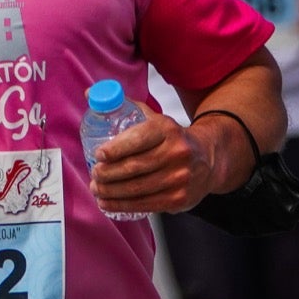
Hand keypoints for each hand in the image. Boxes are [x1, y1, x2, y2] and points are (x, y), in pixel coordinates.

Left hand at [88, 103, 218, 214]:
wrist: (209, 158)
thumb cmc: (171, 138)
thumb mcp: (154, 118)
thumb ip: (123, 106)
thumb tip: (89, 94)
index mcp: (167, 129)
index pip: (137, 139)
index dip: (114, 149)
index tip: (98, 155)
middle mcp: (176, 153)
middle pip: (133, 167)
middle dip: (107, 173)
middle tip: (94, 174)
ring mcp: (180, 177)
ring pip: (137, 188)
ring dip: (110, 191)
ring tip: (97, 189)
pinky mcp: (179, 198)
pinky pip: (145, 204)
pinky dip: (122, 205)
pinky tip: (108, 202)